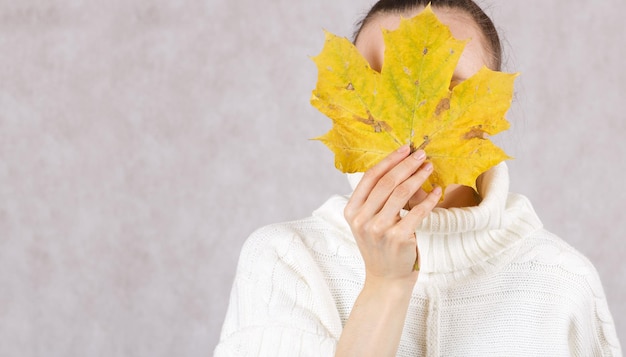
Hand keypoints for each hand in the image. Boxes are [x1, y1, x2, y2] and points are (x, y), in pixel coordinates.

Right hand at [344, 145, 441, 286]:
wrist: (386, 279)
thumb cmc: (380, 246)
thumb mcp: (367, 222)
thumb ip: (374, 199)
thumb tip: (397, 166)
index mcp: (351, 211)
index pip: (369, 178)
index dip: (388, 161)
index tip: (404, 149)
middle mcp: (362, 219)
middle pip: (386, 182)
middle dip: (406, 164)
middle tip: (421, 154)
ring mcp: (379, 230)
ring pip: (401, 193)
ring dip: (418, 176)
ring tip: (429, 167)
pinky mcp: (398, 238)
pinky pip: (417, 212)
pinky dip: (429, 199)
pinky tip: (437, 191)